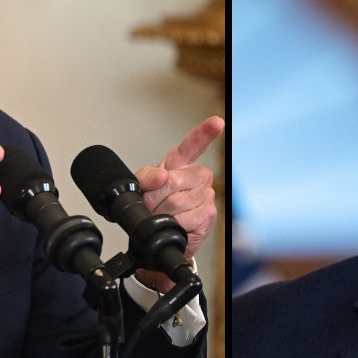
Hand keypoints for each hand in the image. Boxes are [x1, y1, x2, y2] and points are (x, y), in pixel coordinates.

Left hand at [133, 116, 223, 292]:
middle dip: (155, 197)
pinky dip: (173, 224)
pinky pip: (185, 217)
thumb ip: (146, 176)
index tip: (216, 122)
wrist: (159, 235)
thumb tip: (162, 175)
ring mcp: (206, 195)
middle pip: (173, 180)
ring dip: (162, 212)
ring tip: (162, 215)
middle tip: (152, 205)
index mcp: (181, 164)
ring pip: (177, 201)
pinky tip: (175, 224)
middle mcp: (198, 176)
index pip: (194, 144)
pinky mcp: (208, 214)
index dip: (205, 132)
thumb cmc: (153, 207)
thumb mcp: (141, 187)